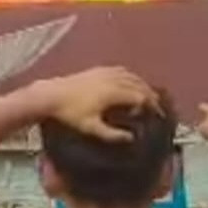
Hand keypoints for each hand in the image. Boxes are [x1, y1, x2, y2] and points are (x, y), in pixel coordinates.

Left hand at [33, 67, 160, 141]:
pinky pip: (121, 70)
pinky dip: (131, 77)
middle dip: (151, 96)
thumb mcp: (90, 128)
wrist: (50, 95)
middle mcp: (113, 79)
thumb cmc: (69, 114)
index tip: (156, 116)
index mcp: (114, 93)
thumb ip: (111, 134)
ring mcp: (105, 72)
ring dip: (142, 85)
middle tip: (157, 107)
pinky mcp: (97, 69)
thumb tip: (131, 138)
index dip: (151, 107)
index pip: (141, 97)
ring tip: (147, 95)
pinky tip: (130, 82)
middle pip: (140, 85)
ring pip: (132, 76)